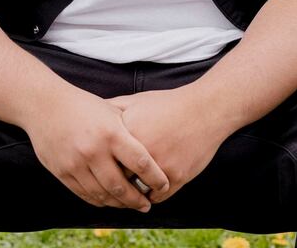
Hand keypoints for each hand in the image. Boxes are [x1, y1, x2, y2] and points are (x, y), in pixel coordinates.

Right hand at [23, 86, 169, 210]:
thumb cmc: (83, 105)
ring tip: (130, 204)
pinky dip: (100, 201)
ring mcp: (77, 164)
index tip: (164, 184)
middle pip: (122, 186)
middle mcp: (94, 151)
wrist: (45, 105)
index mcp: (111, 133)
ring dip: (119, 204)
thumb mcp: (111, 110)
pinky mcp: (63, 172)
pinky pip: (85, 194)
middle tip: (147, 204)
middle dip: (138, 199)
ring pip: (103, 195)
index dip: (155, 178)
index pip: (141, 162)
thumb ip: (129, 129)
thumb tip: (153, 147)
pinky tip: (109, 199)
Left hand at [106, 87, 228, 204]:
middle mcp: (141, 151)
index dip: (102, 164)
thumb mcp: (137, 100)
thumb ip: (112, 108)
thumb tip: (91, 111)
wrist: (205, 109)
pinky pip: (157, 197)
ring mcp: (159, 166)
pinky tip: (149, 189)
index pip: (104, 158)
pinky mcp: (176, 177)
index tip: (100, 167)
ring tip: (130, 192)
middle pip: (118, 178)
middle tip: (112, 186)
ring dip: (134, 194)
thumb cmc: (168, 104)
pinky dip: (153, 195)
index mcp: (127, 132)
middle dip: (115, 183)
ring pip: (137, 192)